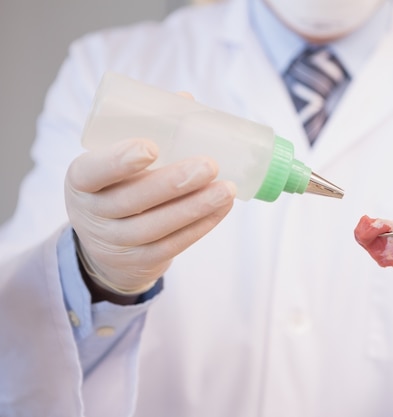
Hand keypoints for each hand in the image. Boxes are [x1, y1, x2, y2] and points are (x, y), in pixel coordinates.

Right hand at [65, 137, 235, 297]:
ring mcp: (116, 242)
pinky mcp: (141, 260)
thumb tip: (187, 100)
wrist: (107, 244)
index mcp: (81, 181)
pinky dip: (201, 225)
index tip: (151, 146)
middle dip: (173, 183)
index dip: (118, 161)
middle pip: (132, 201)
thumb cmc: (118, 185)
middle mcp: (92, 215)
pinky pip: (173, 244)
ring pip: (156, 227)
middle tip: (209, 165)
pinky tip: (222, 207)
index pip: (91, 172)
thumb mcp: (115, 162)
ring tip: (226, 189)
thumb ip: (146, 130)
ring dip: (195, 207)